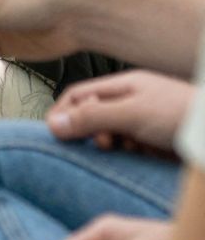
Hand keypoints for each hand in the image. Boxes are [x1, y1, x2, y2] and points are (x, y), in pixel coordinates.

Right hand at [48, 69, 192, 155]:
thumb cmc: (185, 117)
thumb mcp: (132, 114)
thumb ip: (93, 117)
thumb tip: (55, 124)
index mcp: (124, 84)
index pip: (79, 94)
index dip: (63, 112)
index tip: (54, 134)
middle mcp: (132, 100)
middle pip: (93, 113)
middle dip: (88, 130)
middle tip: (99, 144)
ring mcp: (144, 120)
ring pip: (110, 132)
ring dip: (108, 143)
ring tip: (119, 149)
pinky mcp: (155, 140)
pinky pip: (128, 147)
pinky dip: (127, 153)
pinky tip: (137, 155)